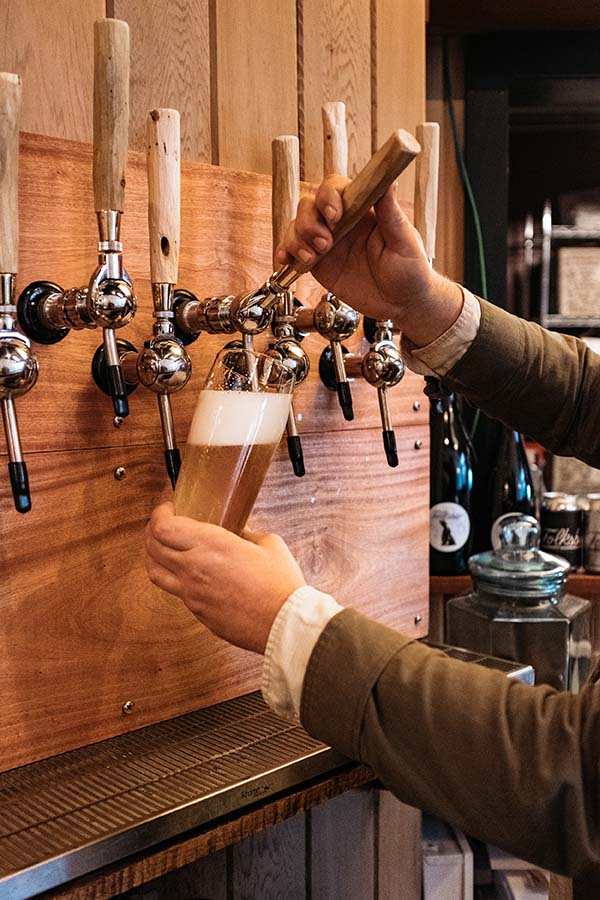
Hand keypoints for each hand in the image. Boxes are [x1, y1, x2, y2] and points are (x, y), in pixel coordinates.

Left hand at [145, 502, 305, 653]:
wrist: (283, 623)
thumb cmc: (279, 584)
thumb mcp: (268, 544)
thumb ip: (247, 534)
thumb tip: (238, 531)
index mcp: (211, 545)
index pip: (164, 527)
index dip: (159, 514)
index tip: (167, 508)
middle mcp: (194, 568)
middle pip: (152, 547)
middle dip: (151, 531)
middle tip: (160, 525)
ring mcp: (192, 593)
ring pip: (154, 572)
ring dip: (153, 556)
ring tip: (161, 549)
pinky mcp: (197, 612)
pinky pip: (174, 591)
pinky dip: (173, 578)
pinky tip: (186, 573)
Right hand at [277, 177, 462, 346]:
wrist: (402, 304)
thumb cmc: (410, 270)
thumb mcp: (404, 241)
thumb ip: (390, 213)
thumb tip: (386, 180)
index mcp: (361, 210)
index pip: (334, 188)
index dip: (328, 197)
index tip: (334, 216)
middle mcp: (341, 223)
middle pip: (309, 206)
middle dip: (310, 223)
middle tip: (325, 244)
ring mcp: (327, 243)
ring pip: (297, 227)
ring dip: (298, 240)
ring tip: (313, 259)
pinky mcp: (319, 264)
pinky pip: (293, 252)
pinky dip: (285, 253)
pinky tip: (287, 261)